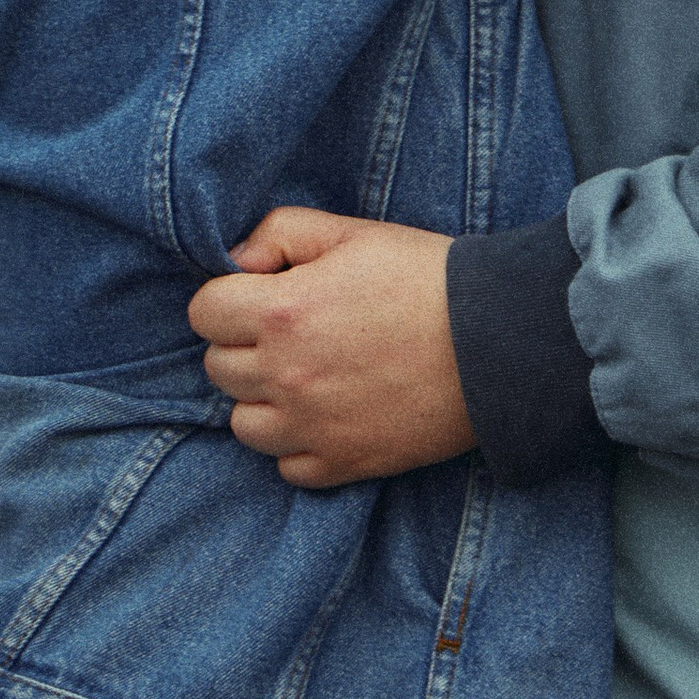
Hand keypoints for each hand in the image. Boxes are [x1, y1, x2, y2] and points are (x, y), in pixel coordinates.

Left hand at [187, 210, 475, 488]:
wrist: (494, 343)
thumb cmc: (425, 278)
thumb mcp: (352, 233)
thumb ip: (281, 232)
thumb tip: (237, 261)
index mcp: (283, 311)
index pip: (204, 313)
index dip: (227, 298)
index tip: (260, 295)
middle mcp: (287, 374)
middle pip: (218, 368)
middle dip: (243, 345)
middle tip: (290, 331)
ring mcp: (313, 426)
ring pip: (243, 423)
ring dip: (262, 399)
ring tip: (306, 374)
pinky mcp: (344, 463)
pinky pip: (286, 465)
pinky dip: (298, 443)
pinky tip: (328, 413)